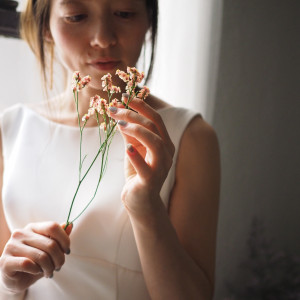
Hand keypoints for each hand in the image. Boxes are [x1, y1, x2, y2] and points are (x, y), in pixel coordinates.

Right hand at [0, 222, 71, 293]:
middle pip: (50, 244)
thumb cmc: (35, 261)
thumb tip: (70, 224)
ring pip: (41, 256)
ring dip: (50, 267)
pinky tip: (36, 271)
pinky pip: (27, 264)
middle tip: (59, 266)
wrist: (15, 278)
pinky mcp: (5, 261)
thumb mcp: (49, 249)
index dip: (64, 240)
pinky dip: (36, 270)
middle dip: (59, 258)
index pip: (53, 227)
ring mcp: (11, 246)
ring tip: (50, 272)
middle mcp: (21, 233)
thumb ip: (59, 237)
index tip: (67, 251)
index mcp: (32, 227)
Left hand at [109, 97, 174, 216]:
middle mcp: (166, 153)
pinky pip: (145, 167)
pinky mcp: (151, 181)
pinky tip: (127, 149)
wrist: (140, 201)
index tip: (124, 97)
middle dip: (133, 114)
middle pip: (154, 126)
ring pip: (154, 142)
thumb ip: (130, 134)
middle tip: (114, 109)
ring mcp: (161, 167)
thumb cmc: (137, 173)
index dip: (141, 106)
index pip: (156, 119)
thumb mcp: (133, 149)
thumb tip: (120, 115)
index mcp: (164, 143)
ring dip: (136, 130)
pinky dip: (136, 157)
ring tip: (119, 124)